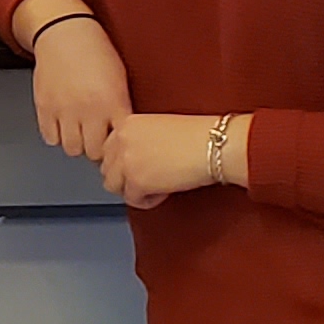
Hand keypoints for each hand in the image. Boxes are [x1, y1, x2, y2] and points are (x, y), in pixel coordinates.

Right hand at [22, 10, 132, 168]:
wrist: (65, 34)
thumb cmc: (96, 53)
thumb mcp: (120, 80)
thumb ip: (120, 109)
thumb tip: (120, 136)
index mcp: (112, 102)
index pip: (117, 143)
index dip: (117, 146)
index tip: (115, 143)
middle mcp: (88, 109)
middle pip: (93, 152)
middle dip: (96, 148)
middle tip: (96, 139)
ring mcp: (64, 110)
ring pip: (71, 148)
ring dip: (76, 143)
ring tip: (80, 131)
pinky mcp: (44, 108)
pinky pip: (50, 137)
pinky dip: (57, 135)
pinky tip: (63, 124)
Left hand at [101, 114, 226, 206]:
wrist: (216, 145)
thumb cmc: (199, 135)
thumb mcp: (159, 127)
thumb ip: (139, 140)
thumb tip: (131, 160)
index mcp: (126, 123)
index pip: (108, 149)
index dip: (124, 161)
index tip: (139, 166)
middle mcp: (121, 140)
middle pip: (107, 168)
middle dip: (125, 176)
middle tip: (148, 179)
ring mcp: (126, 162)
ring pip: (113, 185)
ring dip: (133, 189)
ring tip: (157, 185)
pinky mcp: (137, 182)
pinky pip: (132, 200)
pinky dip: (148, 200)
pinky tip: (165, 191)